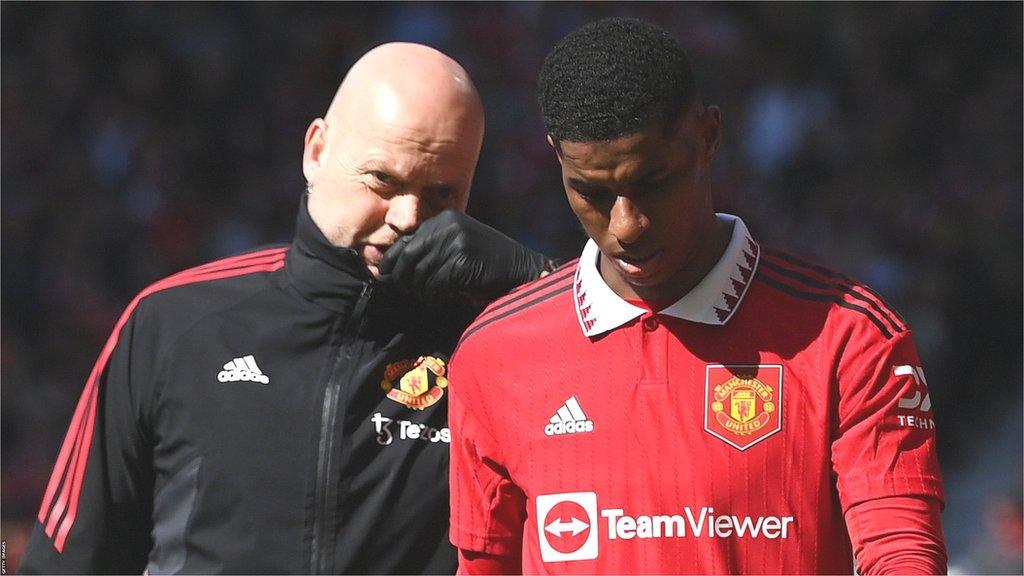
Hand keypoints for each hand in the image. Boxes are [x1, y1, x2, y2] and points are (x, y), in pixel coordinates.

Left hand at [378, 209, 552, 304]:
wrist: (520, 268)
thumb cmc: (486, 263)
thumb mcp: (458, 246)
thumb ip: (431, 249)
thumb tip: (392, 267)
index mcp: (445, 218)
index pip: (407, 239)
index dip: (392, 260)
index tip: (385, 276)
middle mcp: (449, 224)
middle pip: (409, 255)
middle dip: (403, 278)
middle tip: (407, 293)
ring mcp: (457, 240)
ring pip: (421, 272)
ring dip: (422, 291)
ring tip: (429, 298)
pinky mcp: (463, 259)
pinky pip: (436, 283)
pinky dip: (435, 297)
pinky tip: (440, 301)